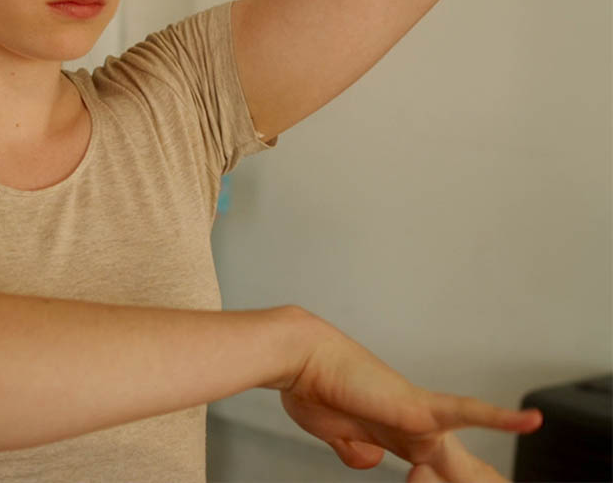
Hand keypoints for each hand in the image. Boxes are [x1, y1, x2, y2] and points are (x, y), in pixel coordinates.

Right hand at [279, 317, 542, 480]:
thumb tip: (369, 459)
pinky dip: (499, 417)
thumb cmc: (309, 387)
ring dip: (469, 479)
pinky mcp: (420, 407)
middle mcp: (413, 429)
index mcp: (394, 437)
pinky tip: (531, 420)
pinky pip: (468, 411)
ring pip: (467, 464)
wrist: (299, 358)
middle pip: (465, 472)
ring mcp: (421, 418)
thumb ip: (353, 449)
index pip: (439, 471)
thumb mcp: (333, 434)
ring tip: (468, 467)